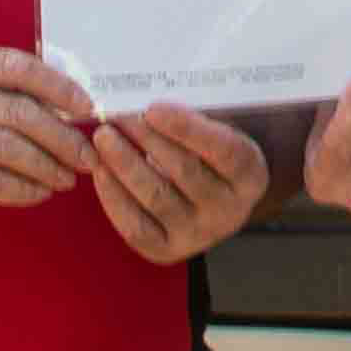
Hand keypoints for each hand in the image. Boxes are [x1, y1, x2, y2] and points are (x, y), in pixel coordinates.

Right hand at [0, 46, 96, 231]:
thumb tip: (65, 100)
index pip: (13, 65)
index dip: (56, 85)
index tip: (87, 106)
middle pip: (17, 111)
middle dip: (62, 136)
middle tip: (88, 155)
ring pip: (9, 149)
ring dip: (48, 166)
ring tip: (69, 177)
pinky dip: (24, 189)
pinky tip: (40, 193)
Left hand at [89, 102, 269, 264]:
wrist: (214, 201)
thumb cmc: (211, 154)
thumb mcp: (219, 133)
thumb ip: (194, 121)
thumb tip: (146, 100)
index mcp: (250, 176)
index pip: (222, 150)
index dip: (187, 128)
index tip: (152, 108)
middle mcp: (229, 212)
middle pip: (185, 172)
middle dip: (147, 140)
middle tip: (118, 116)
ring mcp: (198, 236)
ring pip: (156, 197)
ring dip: (124, 164)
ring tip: (104, 137)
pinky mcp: (167, 251)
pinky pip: (135, 225)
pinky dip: (114, 196)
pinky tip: (101, 170)